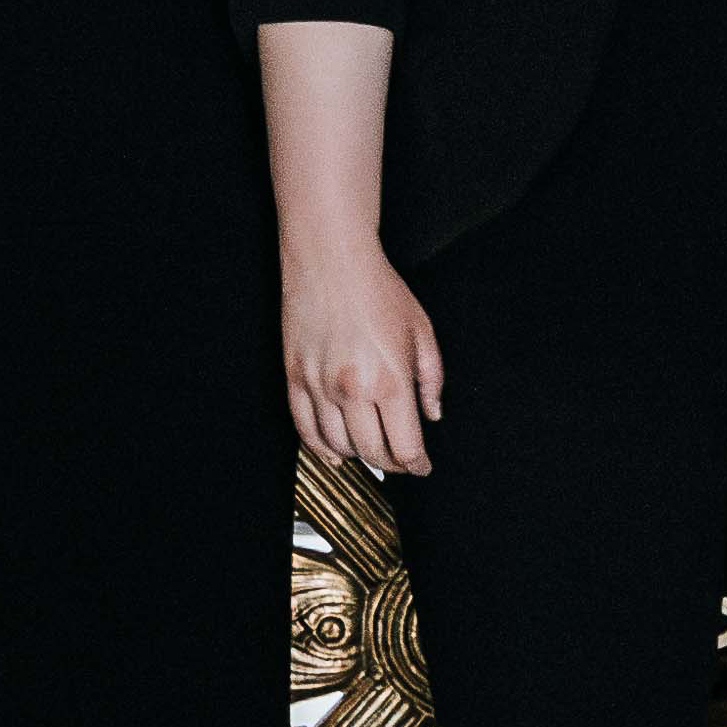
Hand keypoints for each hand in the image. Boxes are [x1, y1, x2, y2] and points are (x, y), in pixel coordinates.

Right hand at [285, 233, 442, 478]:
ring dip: (358, 456)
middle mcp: (353, 390)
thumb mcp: (421, 332)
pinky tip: (335, 454)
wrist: (331, 259)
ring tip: (371, 451)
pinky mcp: (295, 378)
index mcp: (390, 381)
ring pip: (339, 447)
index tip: (422, 467)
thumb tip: (432, 414)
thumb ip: (431, 379)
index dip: (416, 464)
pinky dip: (321, 450)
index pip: (405, 446)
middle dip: (392, 463)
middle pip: (372, 452)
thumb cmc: (378, 288)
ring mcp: (320, 387)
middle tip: (401, 460)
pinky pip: (306, 430)